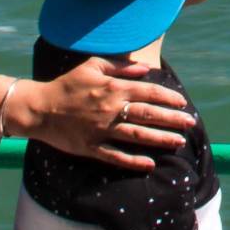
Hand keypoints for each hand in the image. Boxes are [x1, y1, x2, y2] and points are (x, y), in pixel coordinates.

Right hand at [10, 59, 195, 169]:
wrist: (39, 108)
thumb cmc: (67, 84)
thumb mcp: (92, 66)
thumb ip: (120, 66)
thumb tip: (145, 69)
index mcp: (112, 88)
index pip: (148, 92)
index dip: (168, 97)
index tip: (182, 102)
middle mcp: (110, 109)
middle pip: (148, 115)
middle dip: (172, 119)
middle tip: (190, 124)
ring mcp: (101, 130)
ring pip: (136, 136)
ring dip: (160, 140)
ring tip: (178, 142)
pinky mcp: (91, 147)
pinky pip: (116, 156)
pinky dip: (133, 161)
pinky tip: (149, 164)